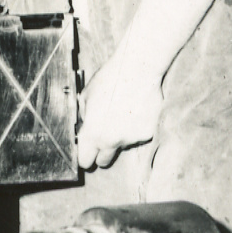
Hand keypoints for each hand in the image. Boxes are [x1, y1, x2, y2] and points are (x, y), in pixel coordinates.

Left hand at [78, 54, 163, 169]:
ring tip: (123, 112)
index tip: (87, 153)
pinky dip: (136, 128)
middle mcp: (111, 140)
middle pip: (103, 162)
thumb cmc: (110, 80)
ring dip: (121, 135)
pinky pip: (138, 136)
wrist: (138, 71)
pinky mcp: (147, 134)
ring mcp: (131, 139)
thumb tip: (85, 127)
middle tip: (104, 138)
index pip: (84, 160)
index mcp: (92, 133)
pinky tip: (135, 110)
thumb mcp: (86, 96)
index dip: (85, 157)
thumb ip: (84, 117)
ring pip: (122, 145)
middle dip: (101, 154)